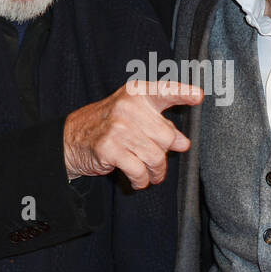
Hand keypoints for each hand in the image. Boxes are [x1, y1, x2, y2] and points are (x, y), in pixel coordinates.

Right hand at [63, 80, 203, 188]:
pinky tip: (138, 179)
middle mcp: (128, 107)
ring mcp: (118, 128)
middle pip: (167, 138)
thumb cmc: (109, 125)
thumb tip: (183, 143)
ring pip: (155, 157)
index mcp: (137, 94)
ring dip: (155, 172)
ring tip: (150, 174)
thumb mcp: (134, 116)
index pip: (165, 90)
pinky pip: (139, 171)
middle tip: (157, 161)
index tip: (199, 96)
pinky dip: (141, 180)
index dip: (184, 93)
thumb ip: (160, 125)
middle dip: (165, 155)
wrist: (71, 138)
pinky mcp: (110, 149)